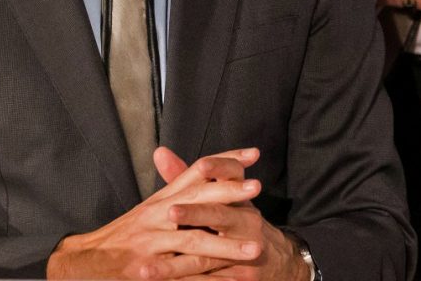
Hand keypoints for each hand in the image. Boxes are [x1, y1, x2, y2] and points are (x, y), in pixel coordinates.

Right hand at [46, 148, 262, 279]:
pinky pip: (181, 276)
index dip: (224, 161)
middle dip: (228, 194)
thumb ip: (182, 187)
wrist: (84, 260)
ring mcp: (151, 245)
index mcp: (163, 199)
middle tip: (257, 188)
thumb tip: (211, 166)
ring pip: (193, 242)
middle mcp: (158, 216)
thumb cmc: (128, 232)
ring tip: (255, 248)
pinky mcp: (145, 271)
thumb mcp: (154, 206)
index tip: (253, 154)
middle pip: (197, 200)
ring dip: (225, 246)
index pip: (196, 172)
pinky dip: (206, 280)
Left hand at [140, 148, 308, 280]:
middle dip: (196, 213)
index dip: (218, 169)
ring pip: (209, 256)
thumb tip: (160, 152)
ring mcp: (247, 250)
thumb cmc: (238, 225)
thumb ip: (188, 178)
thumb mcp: (221, 199)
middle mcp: (247, 222)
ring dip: (176, 265)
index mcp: (239, 199)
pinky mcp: (241, 277)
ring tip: (146, 269)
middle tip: (170, 211)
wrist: (274, 261)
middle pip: (221, 215)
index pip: (232, 177)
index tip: (202, 165)